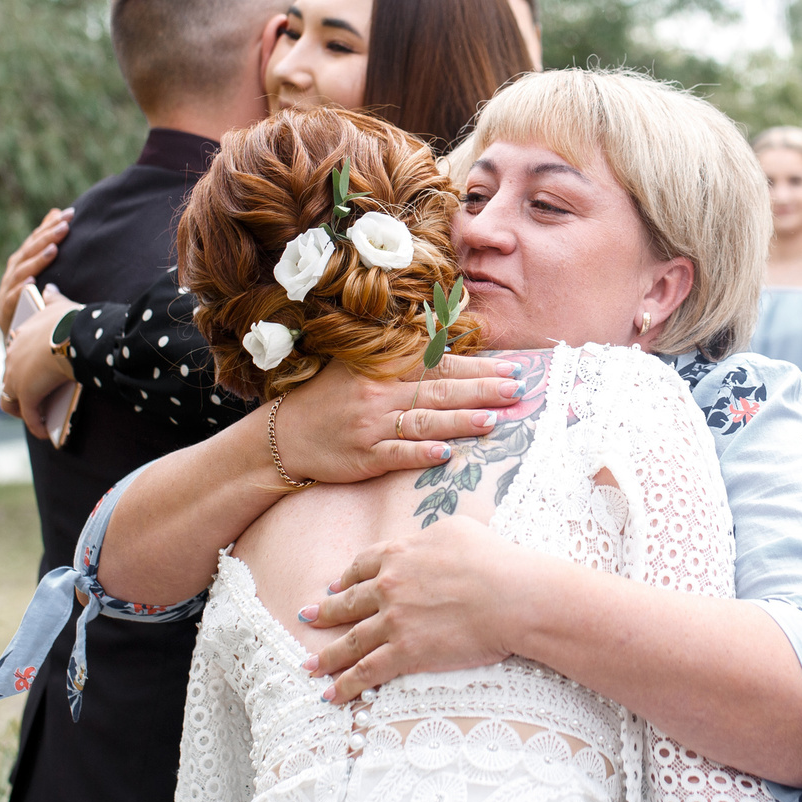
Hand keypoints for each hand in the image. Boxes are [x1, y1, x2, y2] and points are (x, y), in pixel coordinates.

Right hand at [0, 207, 71, 334]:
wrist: (17, 335)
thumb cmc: (31, 296)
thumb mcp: (40, 267)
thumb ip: (46, 241)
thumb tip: (57, 211)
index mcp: (22, 261)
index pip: (36, 239)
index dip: (51, 226)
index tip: (70, 214)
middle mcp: (13, 272)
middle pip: (29, 251)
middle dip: (47, 238)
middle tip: (65, 226)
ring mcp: (7, 290)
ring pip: (21, 272)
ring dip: (37, 261)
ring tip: (53, 250)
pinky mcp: (6, 310)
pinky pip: (12, 299)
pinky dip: (20, 290)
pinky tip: (31, 282)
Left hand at [2, 286, 76, 438]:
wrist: (72, 335)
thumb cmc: (70, 320)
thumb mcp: (58, 306)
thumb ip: (51, 299)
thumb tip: (48, 288)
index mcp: (19, 338)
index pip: (14, 357)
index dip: (23, 369)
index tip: (34, 377)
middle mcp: (11, 358)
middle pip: (8, 380)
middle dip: (20, 393)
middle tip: (36, 402)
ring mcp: (16, 378)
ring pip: (10, 401)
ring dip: (23, 412)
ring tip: (38, 420)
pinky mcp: (26, 396)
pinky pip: (30, 417)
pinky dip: (37, 427)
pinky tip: (47, 434)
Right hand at [270, 355, 524, 485]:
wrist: (285, 435)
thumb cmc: (330, 398)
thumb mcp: (359, 366)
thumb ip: (401, 356)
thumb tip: (449, 344)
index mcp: (383, 367)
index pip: (438, 364)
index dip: (476, 365)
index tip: (510, 367)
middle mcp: (379, 393)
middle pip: (438, 389)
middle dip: (481, 389)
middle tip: (516, 390)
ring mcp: (371, 426)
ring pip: (423, 421)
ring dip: (459, 420)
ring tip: (493, 420)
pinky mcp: (363, 456)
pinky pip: (397, 454)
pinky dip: (422, 454)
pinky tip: (447, 454)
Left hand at [301, 515, 535, 700]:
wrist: (512, 595)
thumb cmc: (497, 559)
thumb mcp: (460, 529)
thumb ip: (433, 536)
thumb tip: (428, 541)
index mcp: (401, 554)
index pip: (364, 564)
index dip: (346, 576)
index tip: (335, 584)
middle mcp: (390, 585)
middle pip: (348, 601)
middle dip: (324, 612)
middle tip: (306, 618)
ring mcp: (394, 620)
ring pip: (351, 640)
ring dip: (327, 655)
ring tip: (309, 665)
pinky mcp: (405, 651)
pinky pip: (367, 671)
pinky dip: (347, 685)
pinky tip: (332, 694)